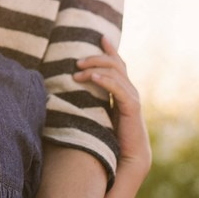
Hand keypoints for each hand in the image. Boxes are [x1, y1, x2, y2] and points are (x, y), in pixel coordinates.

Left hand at [73, 37, 151, 173]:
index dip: (110, 50)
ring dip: (95, 68)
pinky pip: (118, 89)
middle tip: (77, 61)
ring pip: (116, 73)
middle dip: (96, 58)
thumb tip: (66, 93)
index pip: (118, 64)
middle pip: (116, 64)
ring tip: (78, 71)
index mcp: (123, 91)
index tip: (100, 37)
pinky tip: (92, 78)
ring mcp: (132, 98)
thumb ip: (89, 102)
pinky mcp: (132, 108)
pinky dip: (105, 81)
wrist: (127, 160)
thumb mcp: (96, 115)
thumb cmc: (108, 140)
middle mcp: (130, 91)